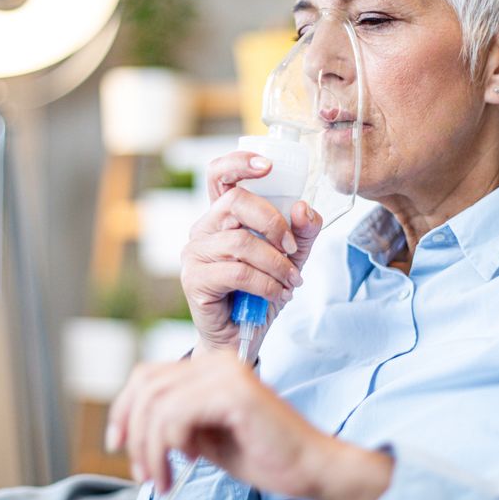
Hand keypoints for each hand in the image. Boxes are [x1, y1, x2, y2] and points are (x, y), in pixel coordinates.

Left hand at [106, 351, 392, 499]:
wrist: (311, 467)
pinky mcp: (233, 392)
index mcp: (210, 367)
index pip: (148, 376)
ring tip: (164, 479)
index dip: (124, 410)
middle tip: (143, 472)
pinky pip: (176, 415)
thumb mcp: (206, 437)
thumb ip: (175, 424)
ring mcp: (225, 373)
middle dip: (133, 433)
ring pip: (156, 405)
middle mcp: (216, 361)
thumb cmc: (265, 455)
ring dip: (151, 449)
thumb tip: (133, 429)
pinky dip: (171, 445)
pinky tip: (191, 462)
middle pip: (145, 386)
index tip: (118, 445)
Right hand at [181, 152, 322, 354]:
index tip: (268, 165)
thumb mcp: (291, 257)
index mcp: (223, 215)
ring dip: (276, 263)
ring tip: (292, 281)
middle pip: (235, 203)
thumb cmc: (262, 291)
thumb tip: (304, 207)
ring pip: (240, 242)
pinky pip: (237, 272)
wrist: (243, 336)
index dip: (239, 163)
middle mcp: (203, 228)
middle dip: (273, 222)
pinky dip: (267, 283)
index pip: (219, 175)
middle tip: (292, 248)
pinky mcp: (194, 280)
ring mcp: (194, 253)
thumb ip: (302, 231)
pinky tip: (279, 294)